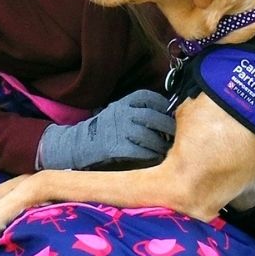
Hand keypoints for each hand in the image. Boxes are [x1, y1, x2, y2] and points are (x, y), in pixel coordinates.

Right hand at [37, 90, 174, 169]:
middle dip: (168, 127)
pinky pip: (141, 152)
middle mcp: (122, 113)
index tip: (172, 115)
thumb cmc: (106, 128)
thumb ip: (139, 110)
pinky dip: (151, 156)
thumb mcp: (119, 110)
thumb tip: (168, 115)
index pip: (150, 98)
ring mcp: (119, 130)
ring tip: (167, 149)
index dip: (164, 107)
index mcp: (124, 102)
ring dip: (162, 145)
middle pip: (153, 118)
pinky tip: (155, 157)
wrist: (79, 144)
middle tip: (175, 135)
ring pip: (149, 137)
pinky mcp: (116, 148)